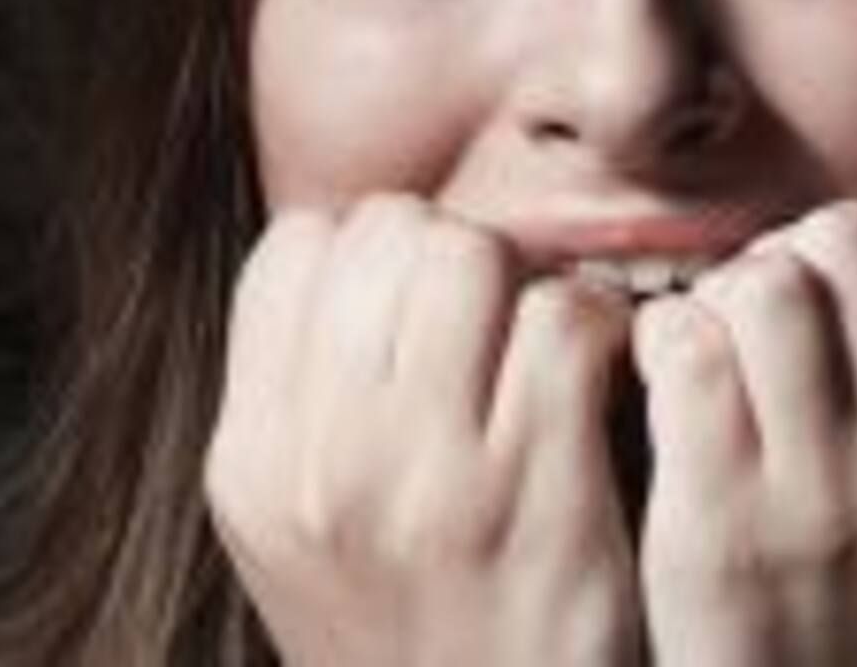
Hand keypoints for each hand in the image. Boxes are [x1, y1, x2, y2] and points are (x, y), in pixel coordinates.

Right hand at [205, 194, 640, 666]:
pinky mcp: (539, 492)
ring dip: (524, 274)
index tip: (414, 288)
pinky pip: (563, 319)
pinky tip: (600, 360)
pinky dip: (596, 319)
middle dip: (453, 248)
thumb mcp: (300, 525)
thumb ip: (307, 390)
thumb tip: (365, 248)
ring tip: (541, 327)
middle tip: (491, 303)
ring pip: (473, 256)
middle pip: (392, 234)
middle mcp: (328, 460)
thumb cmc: (404, 621)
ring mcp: (432, 477)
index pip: (298, 244)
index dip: (369, 246)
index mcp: (256, 458)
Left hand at [634, 193, 856, 666]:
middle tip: (765, 317)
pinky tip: (667, 384)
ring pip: (767, 281)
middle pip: (844, 236)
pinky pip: (685, 344)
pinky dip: (661, 340)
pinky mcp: (721, 519)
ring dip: (722, 295)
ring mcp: (826, 494)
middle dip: (791, 254)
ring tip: (719, 347)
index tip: (843, 294)